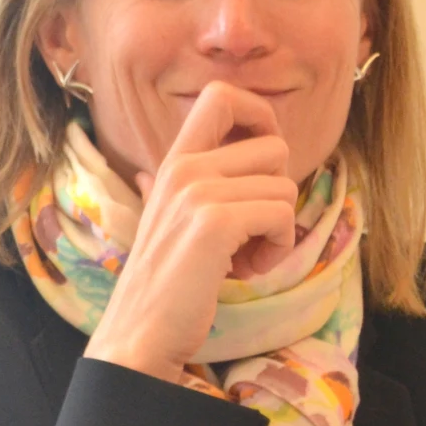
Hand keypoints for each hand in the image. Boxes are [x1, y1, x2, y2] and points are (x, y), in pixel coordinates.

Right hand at [84, 81, 296, 382]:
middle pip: (273, 147)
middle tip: (250, 230)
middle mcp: (183, 167)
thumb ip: (172, 189)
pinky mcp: (214, 222)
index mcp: (174, 161)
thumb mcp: (162, 219)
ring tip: (245, 257)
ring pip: (284, 186)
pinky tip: (247, 269)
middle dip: (277, 192)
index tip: (262, 160)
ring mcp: (196, 192)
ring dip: (278, 230)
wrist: (141, 330)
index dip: (260, 116)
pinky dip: (278, 248)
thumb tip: (149, 174)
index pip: (221, 96)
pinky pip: (281, 215)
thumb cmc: (162, 281)